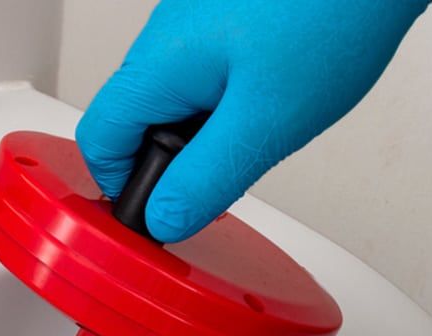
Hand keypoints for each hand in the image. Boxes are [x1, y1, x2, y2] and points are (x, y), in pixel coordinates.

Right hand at [76, 0, 430, 241]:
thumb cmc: (333, 16)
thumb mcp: (264, 125)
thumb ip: (205, 180)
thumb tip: (165, 219)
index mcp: (157, 64)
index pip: (98, 141)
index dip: (122, 188)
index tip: (160, 213)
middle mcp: (163, 35)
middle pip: (134, 121)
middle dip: (172, 162)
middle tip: (225, 177)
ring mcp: (192, 20)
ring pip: (173, 99)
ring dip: (204, 132)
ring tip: (262, 130)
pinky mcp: (225, 15)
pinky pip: (205, 73)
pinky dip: (228, 100)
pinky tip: (274, 99)